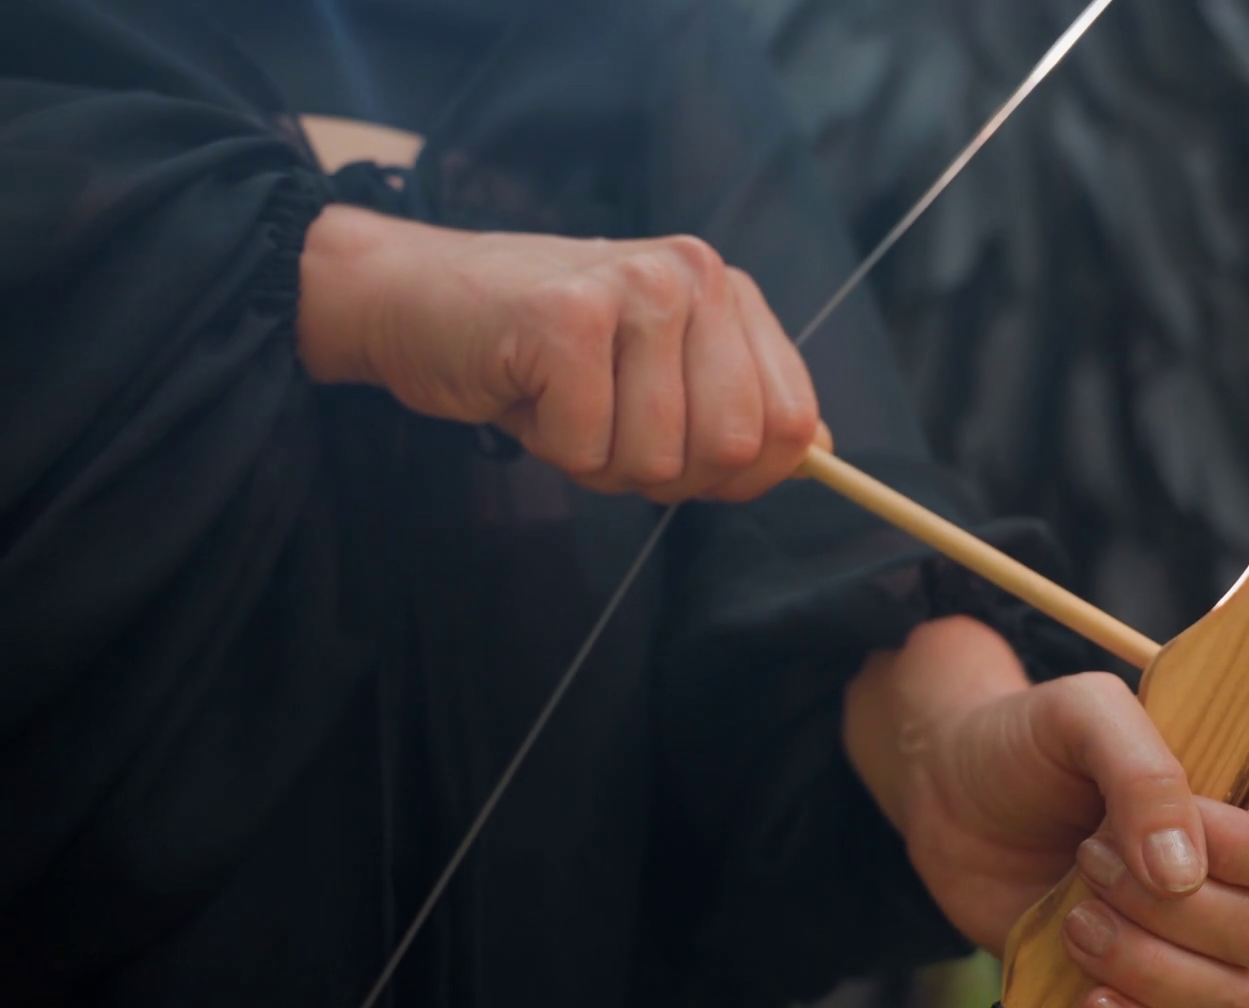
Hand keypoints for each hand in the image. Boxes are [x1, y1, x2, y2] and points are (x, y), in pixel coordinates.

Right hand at [297, 204, 825, 501]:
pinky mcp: (566, 316)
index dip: (740, 472)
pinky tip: (525, 390)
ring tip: (563, 402)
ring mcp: (633, 288)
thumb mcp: (655, 376)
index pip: (791, 422)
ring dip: (597, 459)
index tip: (681, 457)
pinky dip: (549, 446)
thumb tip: (820, 452)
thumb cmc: (539, 352)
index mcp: (725, 292)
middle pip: (731, 448)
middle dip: (664, 473)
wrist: (412, 298)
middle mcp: (693, 276)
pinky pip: (584, 447)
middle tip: (604, 427)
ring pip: (657, 456)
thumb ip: (737, 408)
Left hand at [844, 617, 1248, 1007]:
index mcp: (1245, 804)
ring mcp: (1184, 944)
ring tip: (1074, 920)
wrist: (949, 794)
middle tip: (1086, 857)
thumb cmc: (1027, 741)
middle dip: (1164, 907)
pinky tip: (1089, 999)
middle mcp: (1231, 880)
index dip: (1239, 855)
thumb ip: (1144, 771)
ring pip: (1227, 999)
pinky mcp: (1136, 993)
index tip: (1138, 826)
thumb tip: (1185, 875)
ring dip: (1145, 966)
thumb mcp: (1082, 713)